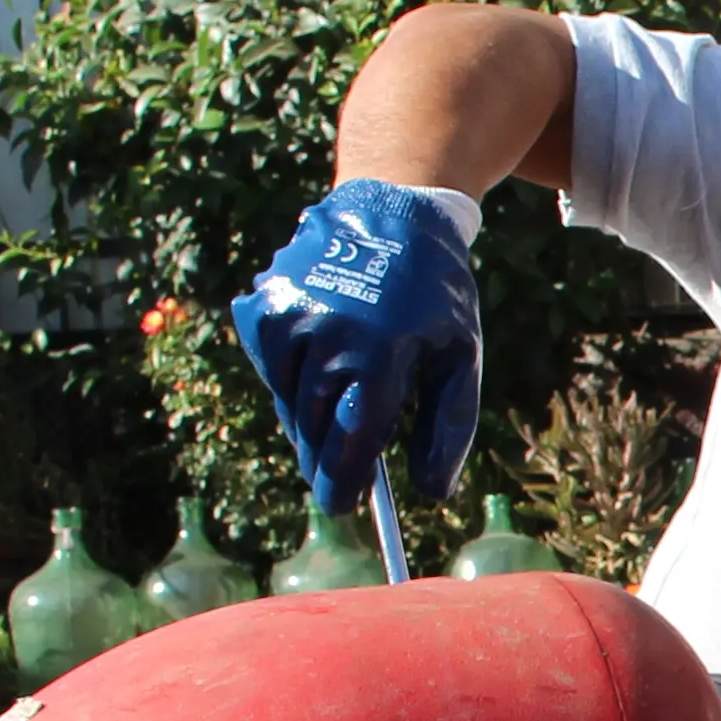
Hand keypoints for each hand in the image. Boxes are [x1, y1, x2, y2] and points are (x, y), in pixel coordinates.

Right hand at [232, 179, 485, 511]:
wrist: (389, 213)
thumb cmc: (434, 296)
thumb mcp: (460, 356)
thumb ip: (448, 429)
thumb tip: (432, 496)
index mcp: (380, 350)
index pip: (353, 438)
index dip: (344, 481)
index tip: (343, 507)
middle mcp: (326, 334)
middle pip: (315, 427)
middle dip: (324, 461)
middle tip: (335, 485)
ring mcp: (287, 316)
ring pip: (289, 402)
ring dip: (307, 424)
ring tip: (332, 425)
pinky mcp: (261, 306)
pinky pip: (271, 370)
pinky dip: (290, 385)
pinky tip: (317, 375)